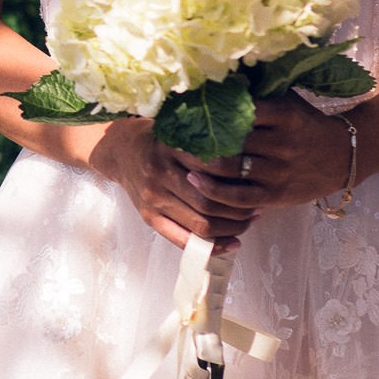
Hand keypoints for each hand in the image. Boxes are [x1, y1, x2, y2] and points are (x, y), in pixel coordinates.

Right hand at [87, 119, 259, 251]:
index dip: (240, 180)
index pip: (215, 170)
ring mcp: (153, 199)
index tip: (258, 183)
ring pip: (201, 224)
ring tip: (248, 222)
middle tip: (258, 208)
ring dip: (231, 228)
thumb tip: (247, 159)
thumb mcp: (181, 132)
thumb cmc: (159, 140)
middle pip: (209, 202)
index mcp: (171, 149)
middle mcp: (160, 174)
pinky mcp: (148, 217)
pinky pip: (184, 240)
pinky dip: (212, 246)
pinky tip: (232, 242)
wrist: (120, 151)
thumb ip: (206, 144)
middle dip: (240, 210)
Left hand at [182, 95, 355, 214]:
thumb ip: (258, 89)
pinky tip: (195, 182)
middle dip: (198, 140)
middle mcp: (282, 142)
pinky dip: (214, 192)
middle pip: (230, 141)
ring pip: (231, 169)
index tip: (183, 109)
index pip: (239, 111)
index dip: (208, 111)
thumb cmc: (306, 123)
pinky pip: (239, 197)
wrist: (345, 154)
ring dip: (200, 165)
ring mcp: (279, 171)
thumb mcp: (288, 100)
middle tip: (171, 136)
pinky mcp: (277, 195)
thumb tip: (217, 71)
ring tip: (177, 157)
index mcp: (284, 114)